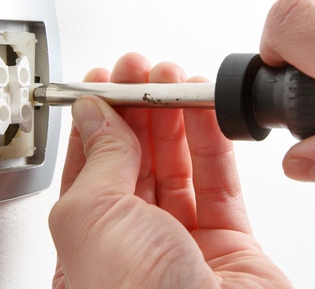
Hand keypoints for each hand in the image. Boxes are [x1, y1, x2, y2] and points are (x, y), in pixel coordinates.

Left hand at [49, 54, 290, 287]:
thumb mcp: (94, 217)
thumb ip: (100, 159)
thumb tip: (95, 112)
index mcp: (84, 244)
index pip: (86, 168)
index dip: (95, 118)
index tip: (102, 79)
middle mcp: (131, 245)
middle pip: (133, 160)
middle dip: (137, 108)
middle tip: (143, 70)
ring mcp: (182, 244)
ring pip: (177, 165)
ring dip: (176, 117)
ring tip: (174, 79)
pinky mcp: (230, 244)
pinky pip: (220, 181)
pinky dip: (214, 141)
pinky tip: (206, 110)